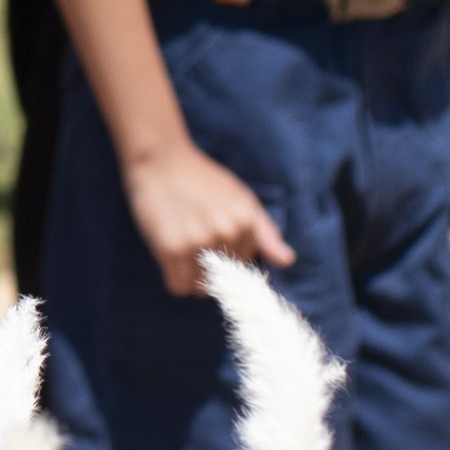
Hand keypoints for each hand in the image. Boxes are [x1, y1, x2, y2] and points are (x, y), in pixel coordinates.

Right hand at [127, 141, 292, 301]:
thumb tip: (288, 261)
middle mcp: (225, 233)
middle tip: (193, 238)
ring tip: (181, 246)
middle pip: (222, 282)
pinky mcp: (171, 248)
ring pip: (199, 288)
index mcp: (246, 222)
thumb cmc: (203, 180)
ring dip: (189, 276)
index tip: (212, 237)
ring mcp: (198, 242)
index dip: (227, 259)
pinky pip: (177, 287)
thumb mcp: (242, 200)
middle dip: (208, 269)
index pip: (243, 270)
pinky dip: (173, 279)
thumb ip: (265, 233)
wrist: (161, 161)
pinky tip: (169, 255)